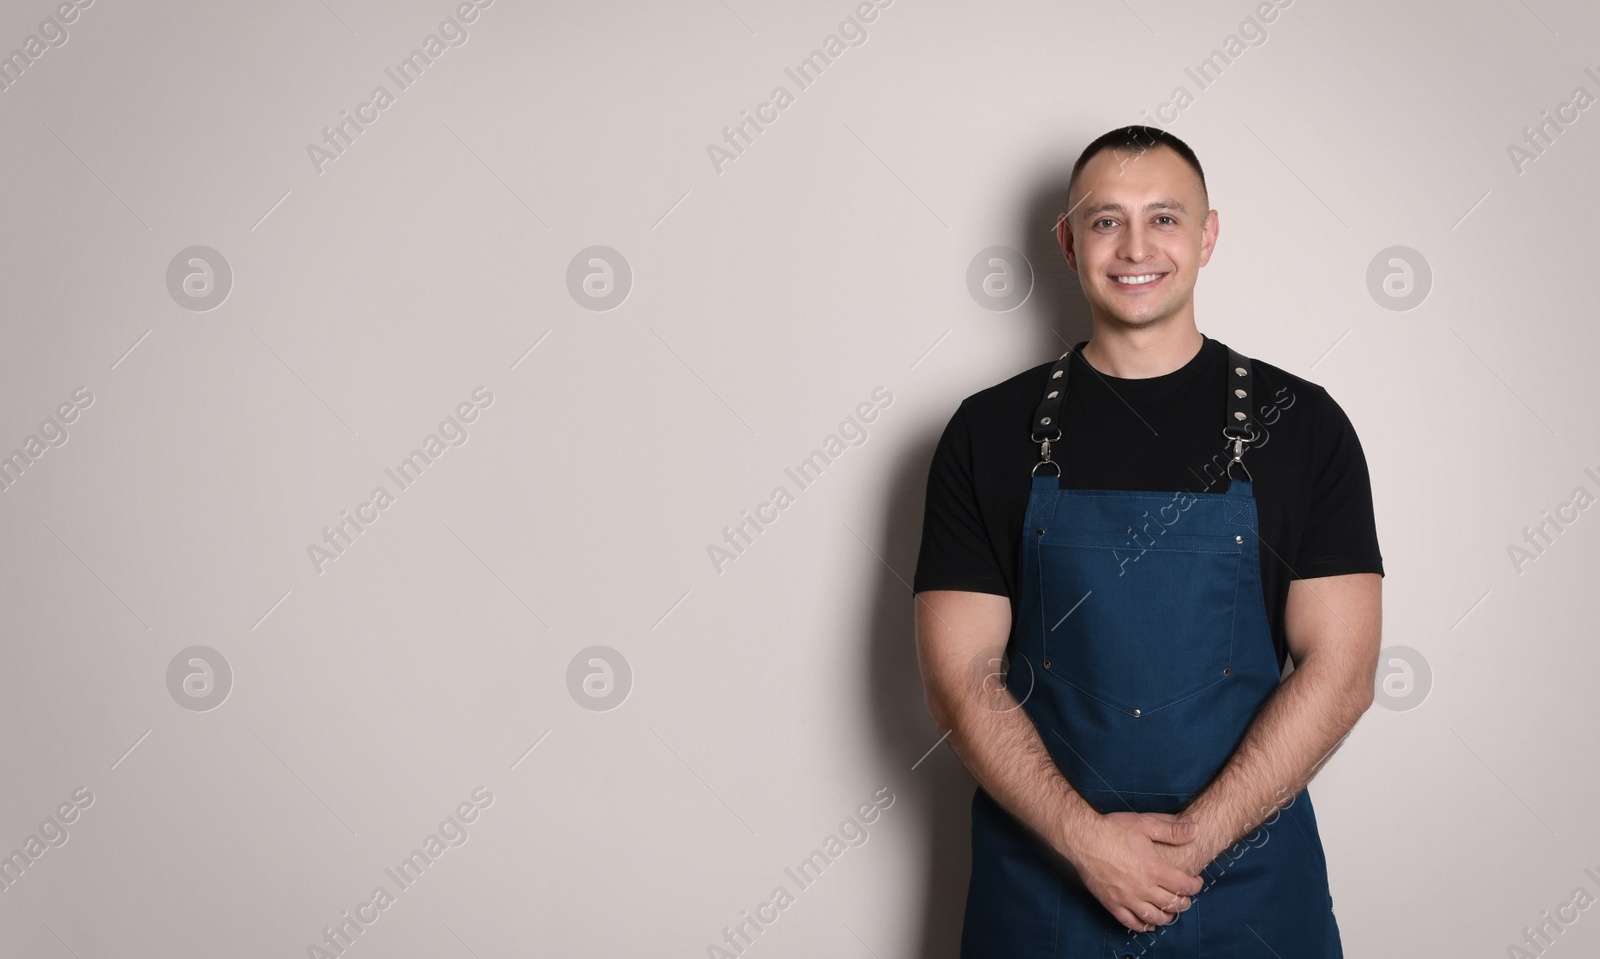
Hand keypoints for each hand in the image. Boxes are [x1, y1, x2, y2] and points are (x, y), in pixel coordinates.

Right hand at [1069, 811, 1204, 932]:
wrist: (1083, 838)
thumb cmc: (1113, 829)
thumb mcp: (1145, 824)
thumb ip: (1172, 831)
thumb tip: (1195, 830)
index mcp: (1154, 869)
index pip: (1184, 886)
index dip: (1195, 886)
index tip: (1196, 882)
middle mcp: (1143, 888)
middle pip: (1172, 904)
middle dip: (1184, 902)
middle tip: (1185, 897)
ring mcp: (1127, 898)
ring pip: (1155, 918)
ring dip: (1167, 917)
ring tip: (1170, 911)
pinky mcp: (1112, 903)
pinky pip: (1131, 922)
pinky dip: (1143, 926)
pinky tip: (1149, 923)